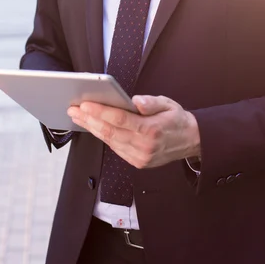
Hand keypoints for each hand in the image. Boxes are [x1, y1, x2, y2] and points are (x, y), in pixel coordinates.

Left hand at [67, 95, 200, 168]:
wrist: (191, 141)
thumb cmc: (177, 119)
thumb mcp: (169, 104)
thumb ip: (152, 102)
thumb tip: (136, 101)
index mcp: (152, 130)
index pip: (120, 120)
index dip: (101, 112)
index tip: (85, 104)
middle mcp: (144, 146)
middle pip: (110, 132)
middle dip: (89, 120)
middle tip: (73, 109)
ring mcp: (139, 157)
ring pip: (109, 141)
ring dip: (91, 129)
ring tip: (78, 117)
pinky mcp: (137, 162)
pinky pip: (115, 148)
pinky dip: (102, 136)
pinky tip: (93, 127)